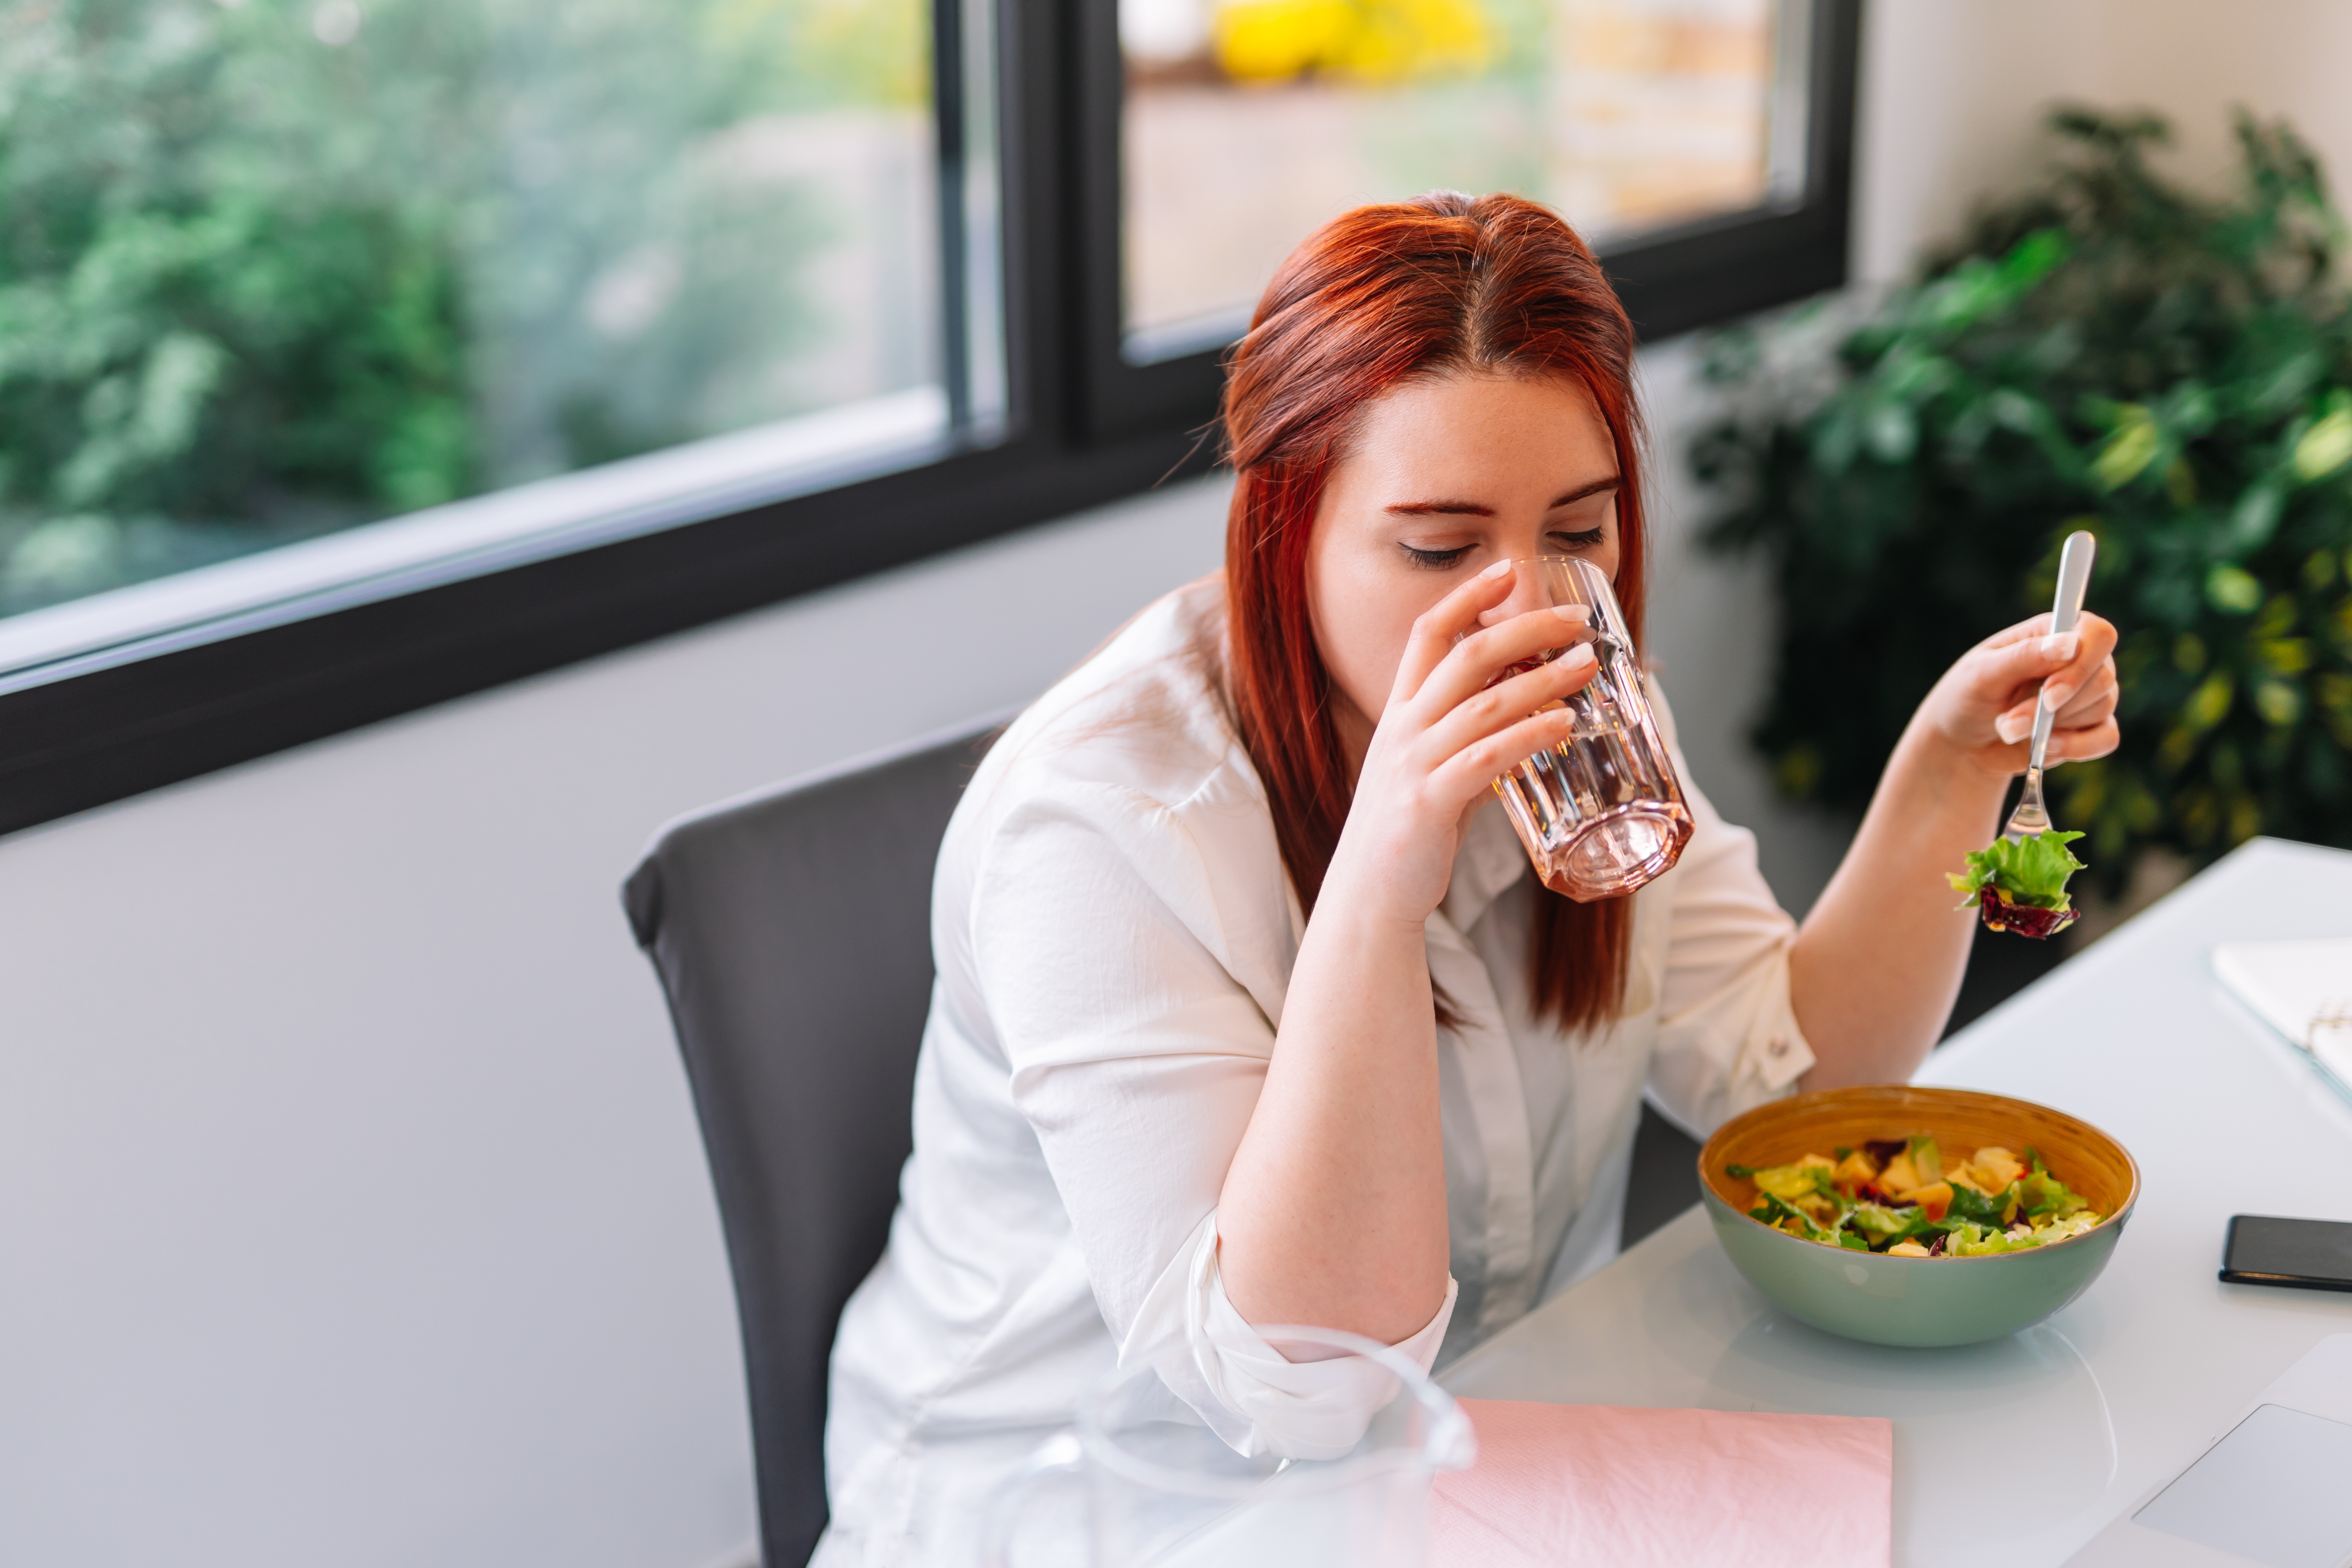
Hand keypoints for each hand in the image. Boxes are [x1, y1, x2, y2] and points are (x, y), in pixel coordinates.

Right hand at [1322, 560, 1599, 926]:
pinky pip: (1486, 757)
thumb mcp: (1433, 771)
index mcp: (1400, 713)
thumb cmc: (1407, 833)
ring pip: (1485, 703)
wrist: (1370, 895)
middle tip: (1575, 619)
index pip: (1429, 634)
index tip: (1509, 570)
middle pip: (1465, 655)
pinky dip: (1529, 734)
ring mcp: (1412, 764)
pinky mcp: (1428, 803)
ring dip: (1542, 679)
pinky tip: (1563, 722)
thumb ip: (1471, 741)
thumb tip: (1527, 722)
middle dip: (1524, 628)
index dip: (1467, 596)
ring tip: (1587, 667)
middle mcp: (1402, 728)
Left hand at [1912, 611, 2120, 777]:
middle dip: (2052, 708)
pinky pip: (2107, 738)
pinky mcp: (2090, 728)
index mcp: (2055, 633)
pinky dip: (2077, 747)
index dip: (2082, 663)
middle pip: (2102, 677)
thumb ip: (2024, 655)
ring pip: (2101, 707)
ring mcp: (2090, 695)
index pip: (2098, 634)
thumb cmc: (1969, 696)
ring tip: (2009, 730)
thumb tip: (2070, 644)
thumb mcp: (1982, 673)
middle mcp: (2081, 660)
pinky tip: (2045, 747)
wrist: (1963, 742)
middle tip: (2009, 721)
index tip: (2048, 693)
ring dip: (2051, 728)